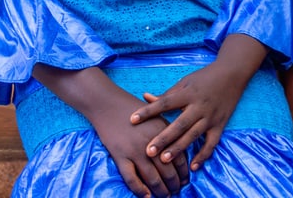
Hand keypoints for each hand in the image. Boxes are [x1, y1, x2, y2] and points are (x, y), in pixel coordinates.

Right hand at [33, 64, 188, 196]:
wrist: (108, 104)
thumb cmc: (133, 109)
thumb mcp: (155, 115)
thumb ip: (167, 131)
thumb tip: (178, 151)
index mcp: (163, 131)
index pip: (179, 157)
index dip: (183, 172)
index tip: (185, 179)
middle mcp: (151, 143)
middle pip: (168, 171)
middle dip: (174, 184)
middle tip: (176, 190)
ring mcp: (135, 151)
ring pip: (153, 178)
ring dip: (161, 191)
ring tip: (164, 195)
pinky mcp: (120, 156)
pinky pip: (132, 179)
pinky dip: (140, 190)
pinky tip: (147, 196)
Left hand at [130, 59, 246, 171]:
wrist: (231, 74)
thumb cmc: (204, 77)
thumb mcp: (184, 82)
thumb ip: (166, 94)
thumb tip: (145, 97)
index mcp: (187, 93)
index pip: (165, 103)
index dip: (148, 111)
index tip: (132, 120)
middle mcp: (199, 106)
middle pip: (179, 124)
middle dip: (163, 138)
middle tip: (148, 151)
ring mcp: (210, 117)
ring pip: (193, 136)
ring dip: (179, 148)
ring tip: (164, 160)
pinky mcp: (220, 125)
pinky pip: (211, 143)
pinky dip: (203, 155)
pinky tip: (193, 166)